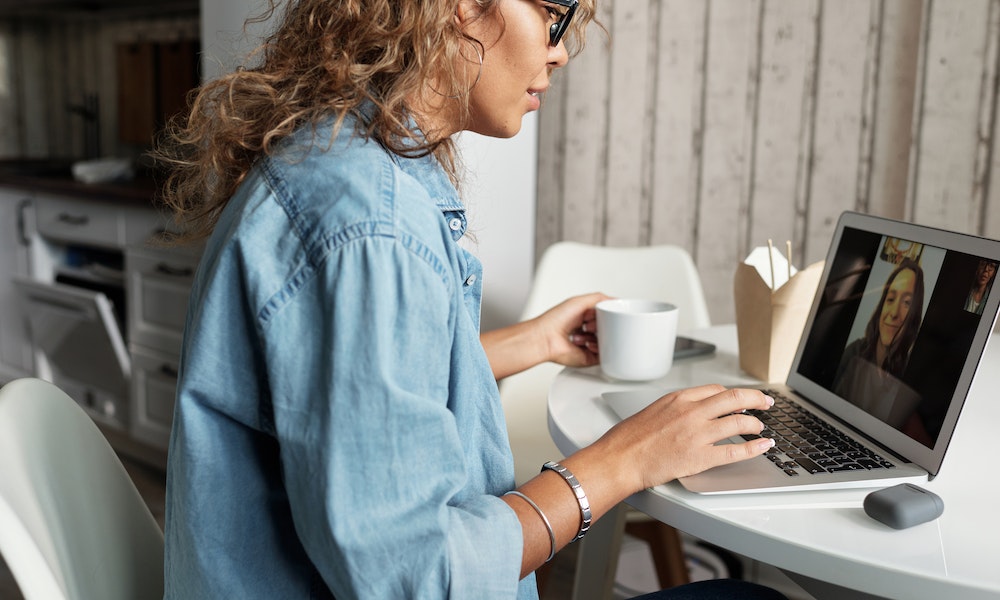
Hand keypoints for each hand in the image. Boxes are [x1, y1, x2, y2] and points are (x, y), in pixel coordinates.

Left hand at [531, 292, 608, 367]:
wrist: (545, 338)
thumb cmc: (554, 320)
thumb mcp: (580, 301)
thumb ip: (600, 298)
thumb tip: (616, 301)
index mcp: (585, 317)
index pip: (605, 315)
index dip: (606, 313)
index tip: (603, 313)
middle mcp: (587, 331)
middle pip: (608, 328)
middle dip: (602, 324)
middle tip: (591, 323)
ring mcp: (588, 344)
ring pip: (607, 341)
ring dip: (598, 335)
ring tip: (585, 331)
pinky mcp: (589, 357)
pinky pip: (604, 355)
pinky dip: (598, 348)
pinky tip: (587, 343)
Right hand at [593, 384, 775, 491]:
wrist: (619, 458)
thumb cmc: (628, 438)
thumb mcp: (653, 411)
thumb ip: (675, 409)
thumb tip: (691, 413)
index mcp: (679, 398)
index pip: (716, 390)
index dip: (733, 394)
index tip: (741, 398)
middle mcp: (692, 412)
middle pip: (735, 398)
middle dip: (756, 399)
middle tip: (766, 403)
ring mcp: (698, 434)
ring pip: (740, 422)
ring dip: (756, 424)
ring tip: (761, 429)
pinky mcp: (701, 457)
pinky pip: (736, 451)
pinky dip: (755, 448)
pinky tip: (763, 446)